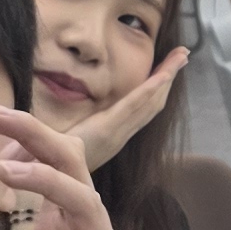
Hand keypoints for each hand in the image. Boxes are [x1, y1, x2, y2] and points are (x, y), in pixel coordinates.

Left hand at [59, 44, 189, 169]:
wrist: (46, 175)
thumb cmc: (51, 158)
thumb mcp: (65, 139)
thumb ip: (71, 126)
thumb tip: (66, 109)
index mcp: (113, 135)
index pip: (143, 108)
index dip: (158, 88)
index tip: (169, 68)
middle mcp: (121, 134)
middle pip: (153, 103)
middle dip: (169, 77)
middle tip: (184, 54)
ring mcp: (116, 133)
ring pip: (149, 102)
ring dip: (166, 77)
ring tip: (181, 55)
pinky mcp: (106, 130)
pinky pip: (132, 107)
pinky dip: (149, 90)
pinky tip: (163, 75)